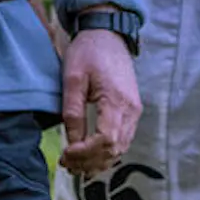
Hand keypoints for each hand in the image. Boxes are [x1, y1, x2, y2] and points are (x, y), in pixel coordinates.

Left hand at [59, 27, 140, 173]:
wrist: (107, 33)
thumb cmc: (88, 51)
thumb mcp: (73, 79)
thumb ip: (73, 112)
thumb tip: (72, 144)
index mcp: (116, 100)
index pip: (105, 141)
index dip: (85, 154)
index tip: (66, 155)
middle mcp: (131, 110)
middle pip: (114, 150)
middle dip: (89, 162)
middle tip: (66, 165)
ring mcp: (134, 111)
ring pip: (121, 148)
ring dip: (98, 161)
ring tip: (75, 164)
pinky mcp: (132, 110)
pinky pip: (122, 139)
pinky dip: (107, 152)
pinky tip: (90, 155)